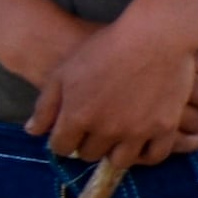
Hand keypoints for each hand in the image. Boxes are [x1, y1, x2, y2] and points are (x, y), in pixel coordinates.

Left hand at [23, 10, 197, 165]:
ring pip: (120, 161)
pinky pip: (154, 156)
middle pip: (90, 154)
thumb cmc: (106, 47)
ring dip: (113, 152)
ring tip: (116, 138)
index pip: (61, 147)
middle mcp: (106, 130)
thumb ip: (46, 105)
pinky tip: (141, 144)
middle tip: (94, 129)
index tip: (69, 132)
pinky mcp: (164, 128)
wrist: (154, 35)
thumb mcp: (65, 71)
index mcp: (78, 116)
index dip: (62, 140)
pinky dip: (146, 155)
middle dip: (87, 144)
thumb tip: (33, 131)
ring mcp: (137, 132)